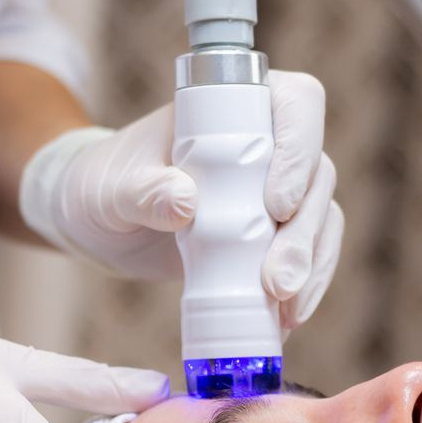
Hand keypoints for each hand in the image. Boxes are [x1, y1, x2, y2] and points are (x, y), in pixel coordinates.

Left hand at [19, 70, 343, 330]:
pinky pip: (311, 254)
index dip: (299, 148)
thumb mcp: (111, 188)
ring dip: (311, 264)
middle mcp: (269, 143)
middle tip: (277, 282)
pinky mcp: (276, 235)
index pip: (296, 104)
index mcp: (235, 107)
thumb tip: (186, 200)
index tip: (276, 204)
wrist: (99, 224)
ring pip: (322, 218)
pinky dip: (307, 285)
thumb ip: (143, 191)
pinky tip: (287, 319)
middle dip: (304, 232)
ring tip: (285, 306)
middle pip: (317, 175)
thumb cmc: (101, 186)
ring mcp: (278, 191)